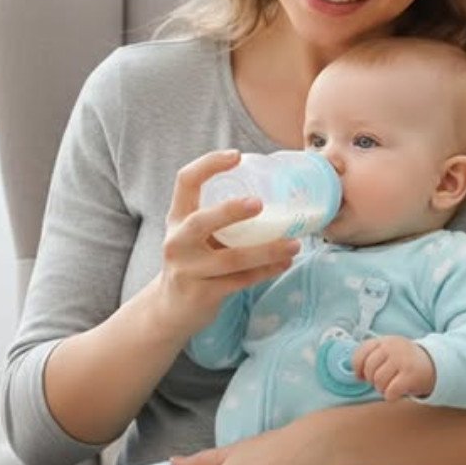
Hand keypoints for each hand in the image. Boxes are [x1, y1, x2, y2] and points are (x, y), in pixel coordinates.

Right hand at [154, 149, 298, 338]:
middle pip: (201, 221)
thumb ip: (219, 219)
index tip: (237, 156)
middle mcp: (177, 242)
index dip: (209, 164)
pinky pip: (239, 281)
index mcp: (177, 218)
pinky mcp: (202, 294)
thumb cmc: (193, 262)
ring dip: (267, 250)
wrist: (170, 309)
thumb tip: (271, 193)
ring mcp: (188, 270)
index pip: (185, 181)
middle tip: (260, 203)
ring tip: (294, 243)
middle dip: (230, 211)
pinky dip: (266, 272)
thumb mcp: (195, 236)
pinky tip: (284, 263)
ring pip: (230, 259)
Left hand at [352, 336, 435, 400]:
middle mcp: (391, 348)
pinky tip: (395, 394)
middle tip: (380, 382)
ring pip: (378, 381)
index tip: (361, 376)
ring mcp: (401, 360)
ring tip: (389, 387)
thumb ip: (372, 356)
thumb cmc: (406, 360)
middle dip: (371, 380)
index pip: (361, 353)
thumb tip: (357, 375)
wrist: (436, 363)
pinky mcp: (410, 375)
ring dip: (381, 389)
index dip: (358, 368)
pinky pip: (390, 391)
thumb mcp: (389, 350)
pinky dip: (390, 396)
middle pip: (369, 369)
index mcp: (383, 341)